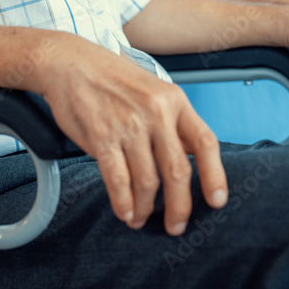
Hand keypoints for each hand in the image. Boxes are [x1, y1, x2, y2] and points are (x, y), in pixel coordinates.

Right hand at [34, 34, 227, 235]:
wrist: (71, 63)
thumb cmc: (112, 80)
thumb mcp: (153, 90)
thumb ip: (172, 122)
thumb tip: (190, 158)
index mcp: (175, 100)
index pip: (205, 142)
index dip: (215, 176)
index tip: (217, 201)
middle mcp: (156, 112)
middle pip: (178, 170)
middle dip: (179, 206)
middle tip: (176, 226)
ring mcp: (129, 125)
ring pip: (147, 180)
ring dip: (146, 208)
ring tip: (140, 219)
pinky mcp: (102, 136)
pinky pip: (118, 180)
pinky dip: (123, 202)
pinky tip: (125, 212)